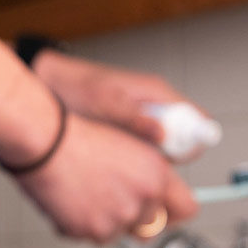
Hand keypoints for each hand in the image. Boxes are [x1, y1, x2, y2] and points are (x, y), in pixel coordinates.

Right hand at [15, 112, 198, 244]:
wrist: (45, 142)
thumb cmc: (79, 135)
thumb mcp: (129, 144)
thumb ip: (151, 172)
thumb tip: (160, 191)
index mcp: (156, 176)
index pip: (187, 209)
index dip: (174, 211)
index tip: (166, 211)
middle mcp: (141, 201)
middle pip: (152, 228)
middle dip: (137, 219)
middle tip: (115, 199)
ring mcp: (115, 220)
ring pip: (120, 234)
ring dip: (107, 221)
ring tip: (88, 193)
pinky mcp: (89, 231)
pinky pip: (91, 237)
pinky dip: (82, 224)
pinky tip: (73, 199)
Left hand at [32, 51, 194, 145]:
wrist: (50, 86)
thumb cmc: (76, 88)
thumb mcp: (105, 103)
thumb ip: (134, 118)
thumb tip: (162, 135)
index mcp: (159, 94)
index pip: (197, 121)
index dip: (193, 142)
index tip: (174, 160)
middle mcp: (157, 106)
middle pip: (183, 139)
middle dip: (169, 156)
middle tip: (140, 162)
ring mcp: (145, 119)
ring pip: (163, 148)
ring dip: (149, 159)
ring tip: (121, 159)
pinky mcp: (130, 130)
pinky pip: (144, 149)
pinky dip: (134, 158)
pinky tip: (114, 161)